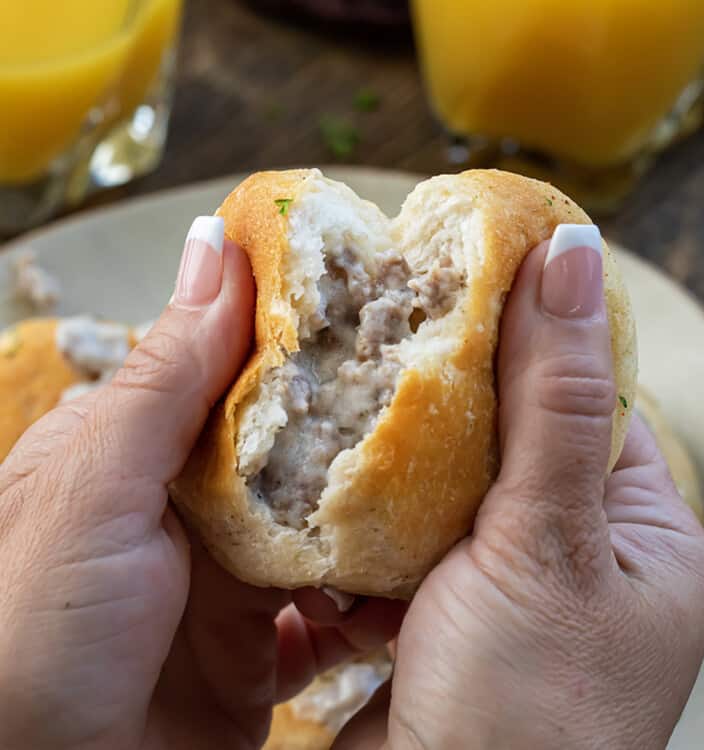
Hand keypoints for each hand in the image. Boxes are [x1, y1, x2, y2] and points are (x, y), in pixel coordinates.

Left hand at [0, 218, 403, 749]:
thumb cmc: (33, 631)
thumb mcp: (94, 487)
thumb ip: (166, 378)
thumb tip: (217, 246)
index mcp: (143, 444)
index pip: (236, 364)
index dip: (303, 330)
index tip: (379, 296)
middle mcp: (192, 502)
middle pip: (294, 440)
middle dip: (358, 417)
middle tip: (439, 381)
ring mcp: (233, 574)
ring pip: (326, 519)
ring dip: (378, 510)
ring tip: (445, 476)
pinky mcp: (266, 642)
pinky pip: (338, 606)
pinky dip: (374, 597)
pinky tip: (408, 582)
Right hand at [336, 233, 703, 748]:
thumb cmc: (527, 713)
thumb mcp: (547, 537)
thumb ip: (553, 398)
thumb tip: (570, 256)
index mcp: (640, 534)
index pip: (588, 399)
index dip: (527, 342)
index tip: (460, 291)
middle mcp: (579, 559)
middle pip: (508, 442)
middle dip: (444, 409)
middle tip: (383, 352)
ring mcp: (505, 590)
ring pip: (444, 491)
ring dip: (394, 475)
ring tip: (347, 432)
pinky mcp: (439, 616)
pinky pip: (403, 544)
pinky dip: (368, 536)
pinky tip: (335, 528)